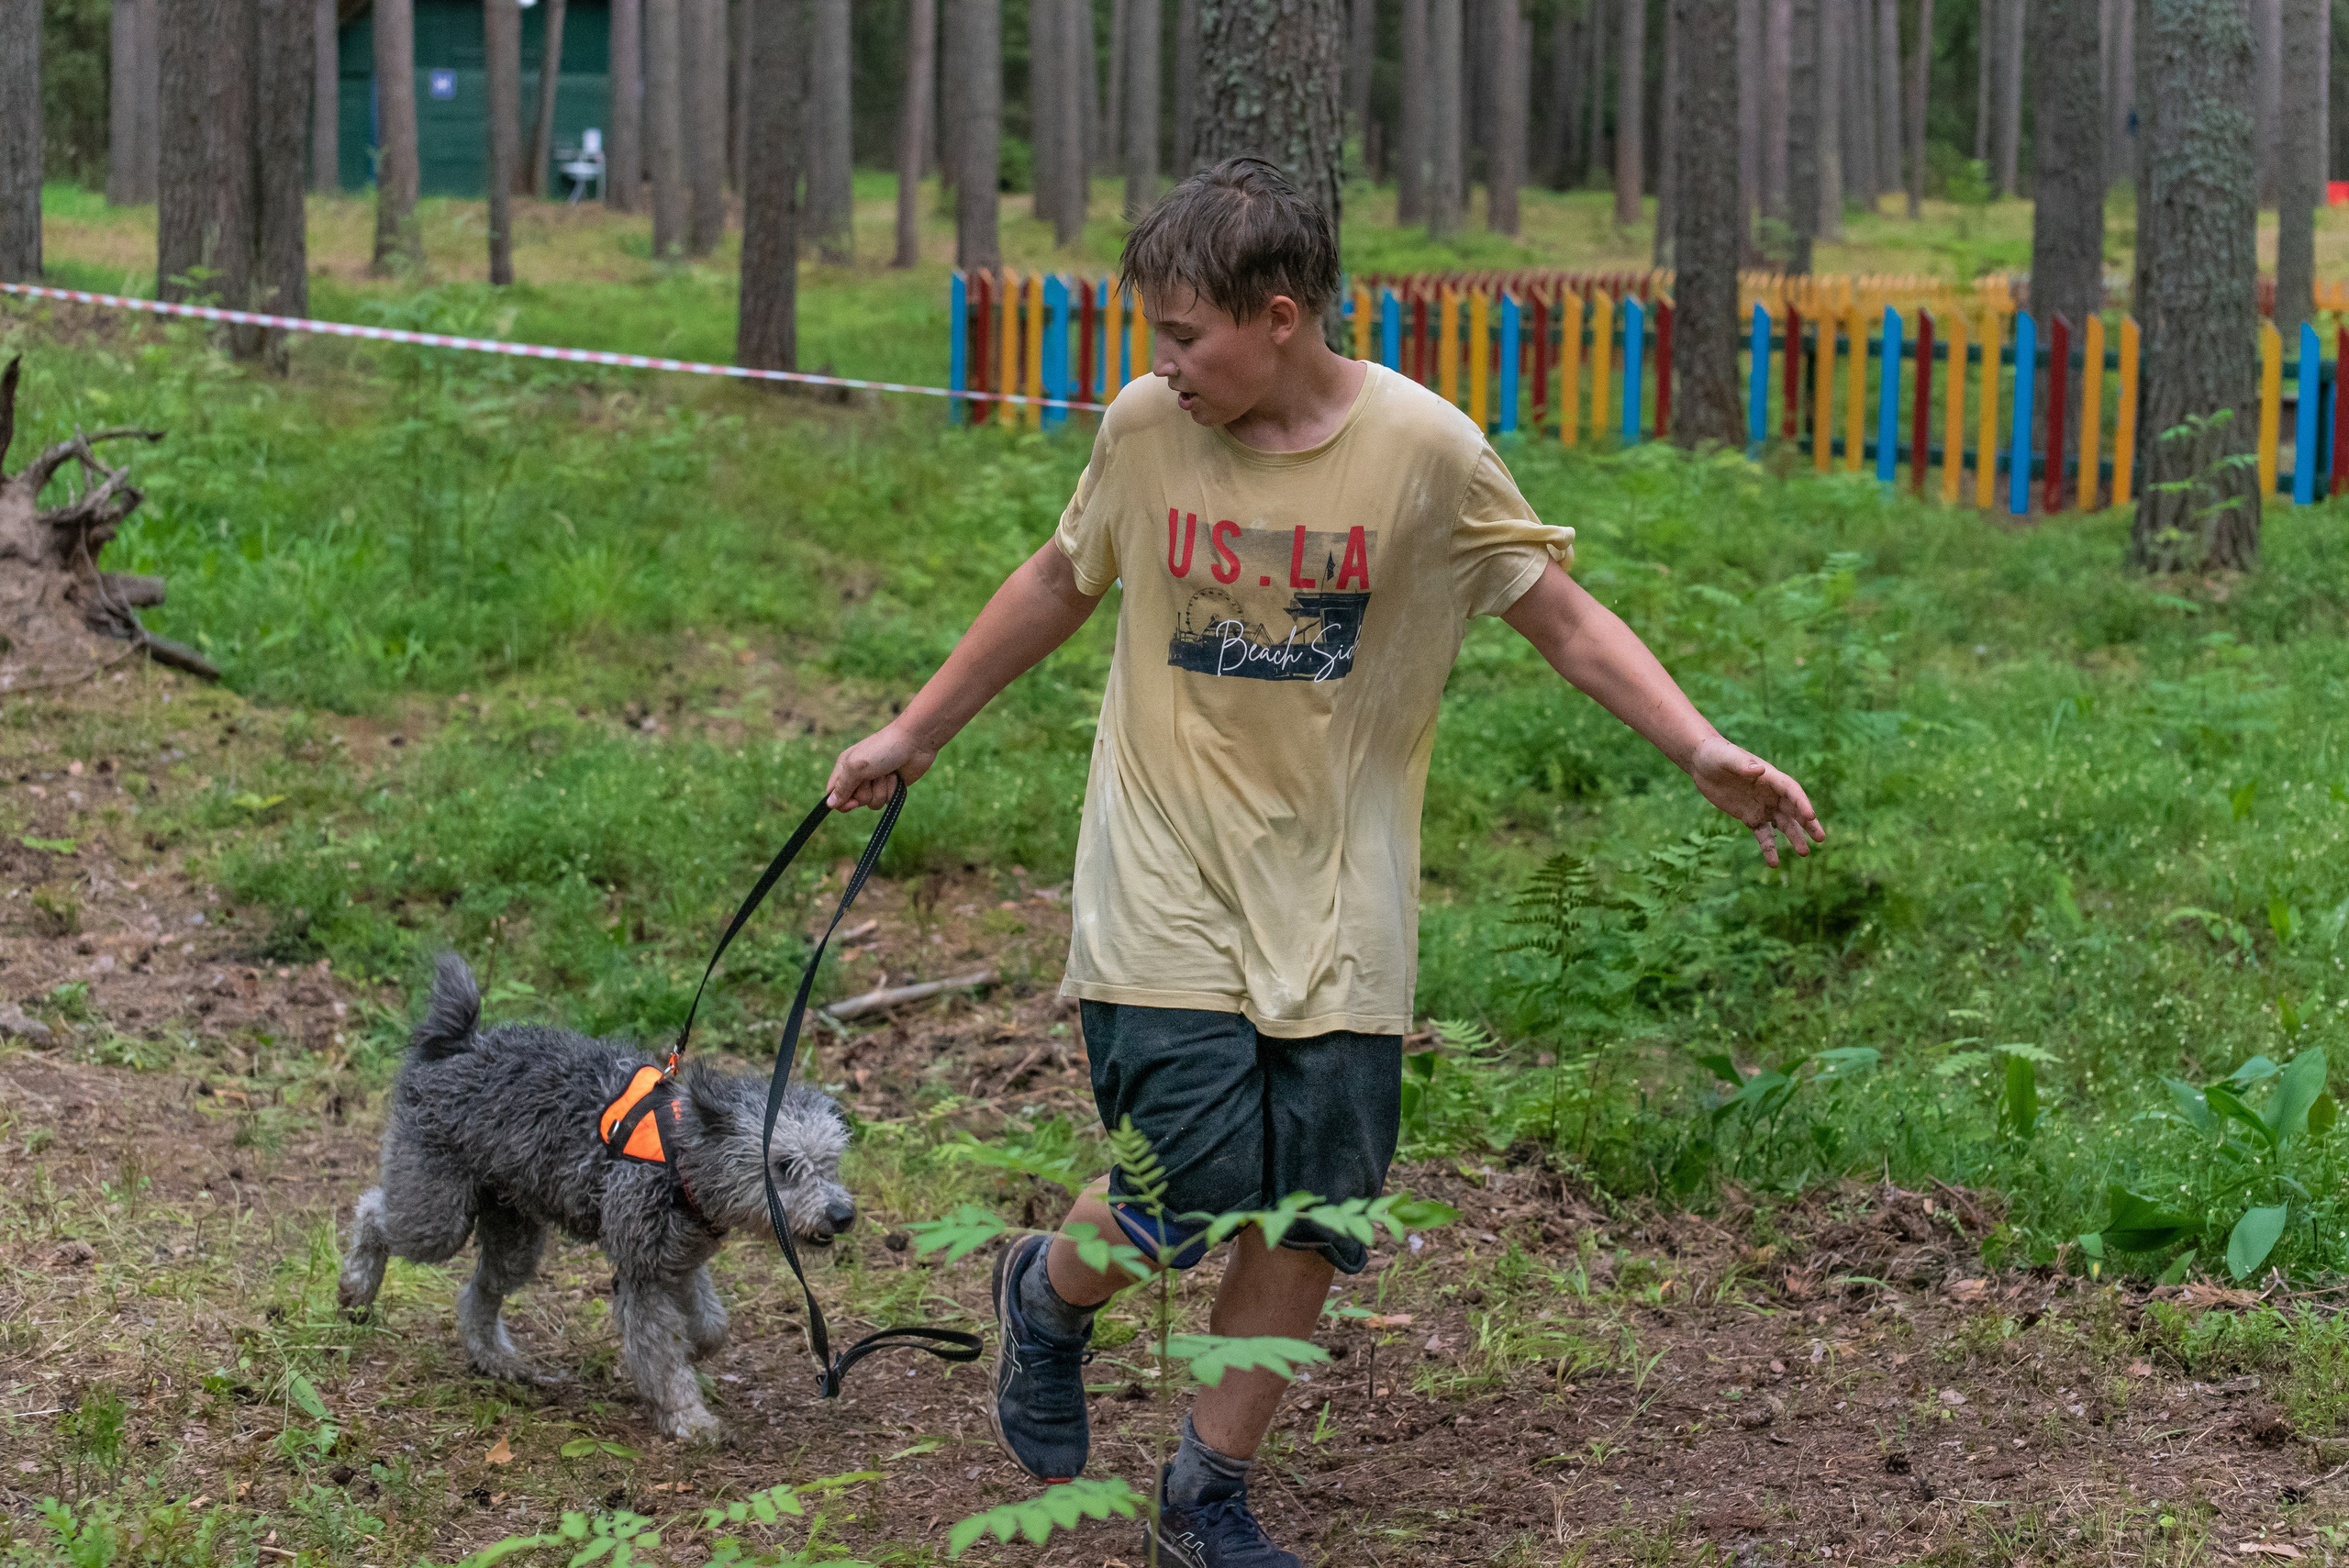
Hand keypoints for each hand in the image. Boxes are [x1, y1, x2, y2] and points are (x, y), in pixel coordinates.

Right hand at [825, 720, 935, 810]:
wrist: (915, 743)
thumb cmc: (882, 749)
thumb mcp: (856, 766)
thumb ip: (842, 786)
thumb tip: (830, 804)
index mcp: (844, 767)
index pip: (833, 793)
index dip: (841, 802)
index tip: (854, 802)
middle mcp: (858, 776)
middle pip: (855, 801)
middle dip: (866, 793)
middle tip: (873, 776)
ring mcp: (875, 782)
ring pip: (872, 803)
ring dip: (881, 790)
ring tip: (887, 774)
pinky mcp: (890, 787)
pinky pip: (886, 801)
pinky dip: (892, 791)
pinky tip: (896, 777)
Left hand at [1686, 734, 1825, 867]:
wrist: (1703, 763)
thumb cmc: (1717, 754)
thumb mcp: (1727, 758)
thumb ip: (1743, 765)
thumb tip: (1759, 771)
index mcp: (1770, 777)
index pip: (1791, 791)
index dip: (1802, 802)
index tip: (1811, 816)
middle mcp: (1771, 793)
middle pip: (1794, 810)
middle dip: (1808, 823)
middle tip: (1821, 838)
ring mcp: (1762, 806)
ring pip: (1783, 825)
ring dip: (1794, 838)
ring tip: (1804, 853)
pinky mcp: (1750, 817)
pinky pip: (1763, 835)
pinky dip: (1768, 848)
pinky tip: (1773, 863)